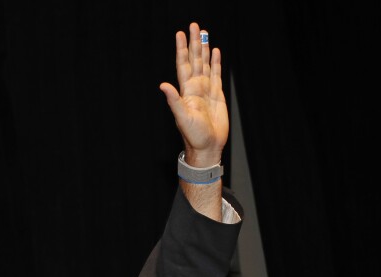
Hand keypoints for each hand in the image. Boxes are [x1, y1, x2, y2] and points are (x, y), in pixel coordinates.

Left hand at [160, 22, 227, 166]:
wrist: (208, 147)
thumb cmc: (194, 136)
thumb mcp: (182, 118)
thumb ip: (174, 101)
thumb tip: (163, 85)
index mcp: (186, 91)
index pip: (183, 65)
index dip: (182, 49)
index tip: (180, 34)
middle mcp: (195, 88)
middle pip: (195, 60)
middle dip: (194, 43)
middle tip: (193, 25)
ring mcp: (206, 90)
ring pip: (205, 64)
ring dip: (204, 49)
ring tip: (203, 33)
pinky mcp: (217, 95)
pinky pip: (216, 74)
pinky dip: (215, 62)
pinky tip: (215, 52)